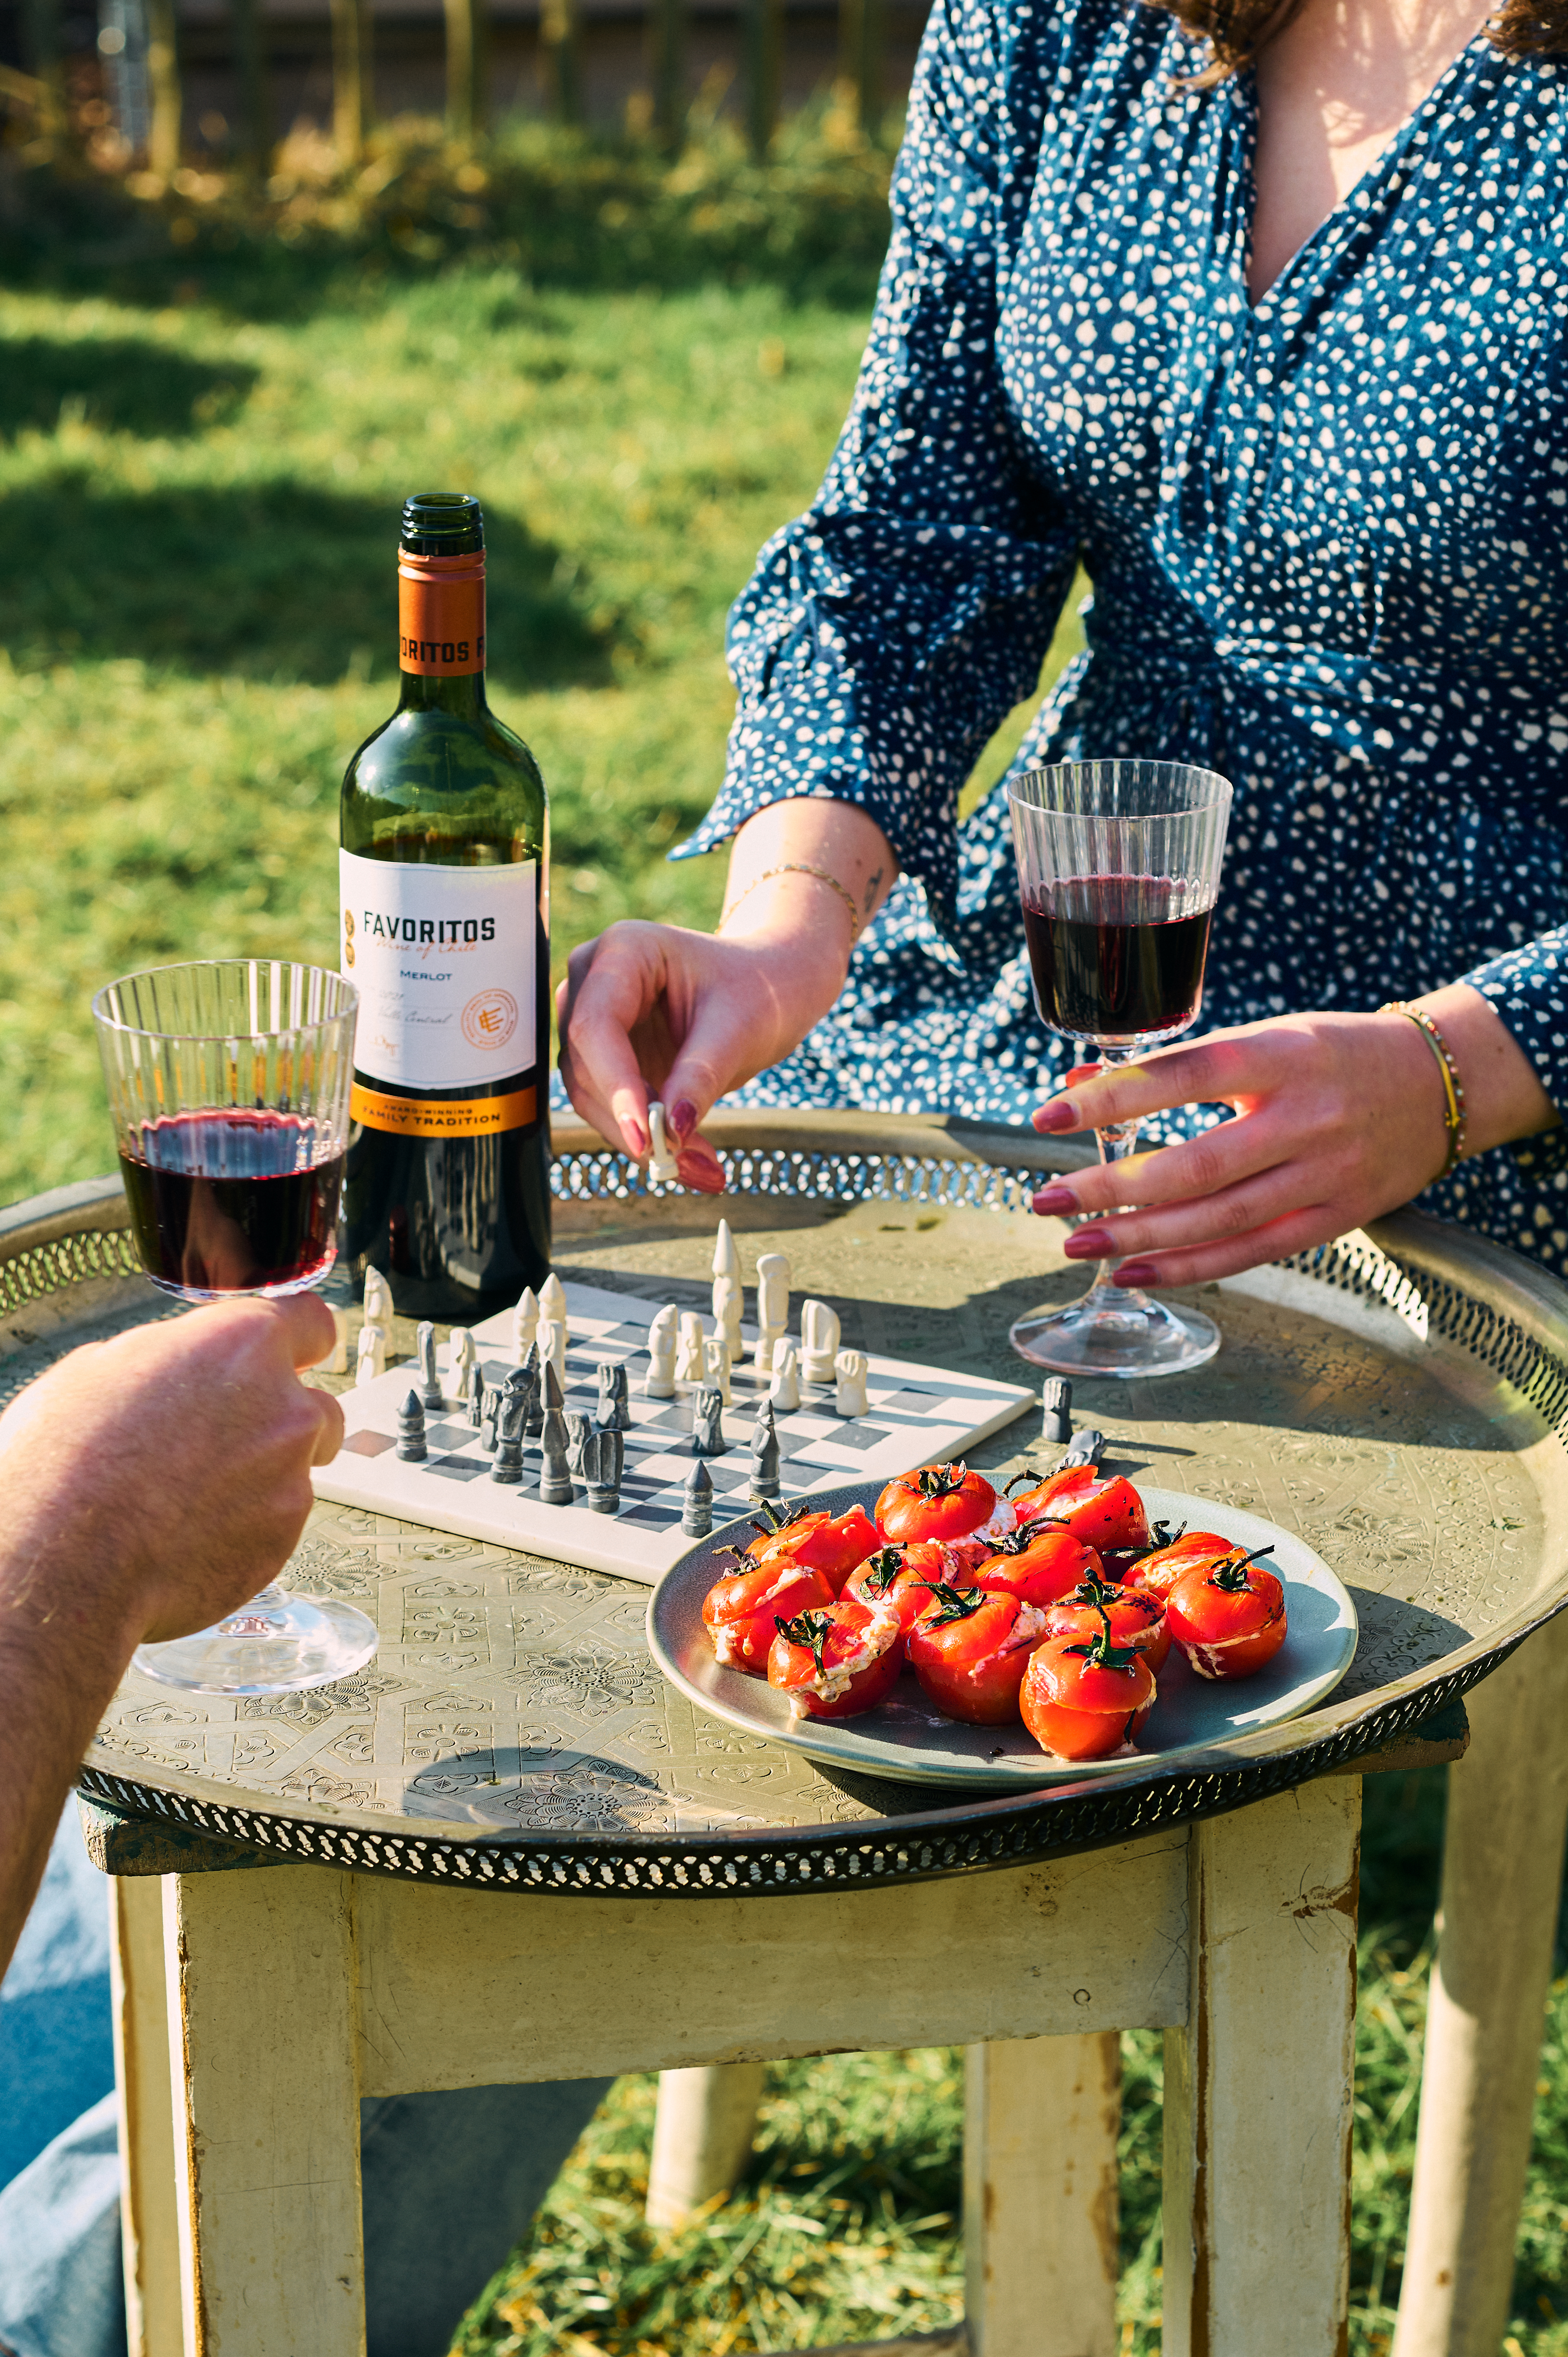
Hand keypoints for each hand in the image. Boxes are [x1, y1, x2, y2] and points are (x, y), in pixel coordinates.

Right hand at [0, 1293, 343, 1654]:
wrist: (62, 1561)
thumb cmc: (66, 1462)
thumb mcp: (103, 1370)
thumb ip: (176, 1359)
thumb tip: (189, 1367)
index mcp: (243, 1347)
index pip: (309, 1323)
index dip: (297, 1341)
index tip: (292, 1355)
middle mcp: (285, 1408)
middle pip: (312, 1407)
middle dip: (277, 1422)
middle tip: (216, 1445)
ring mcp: (290, 1480)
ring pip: (293, 1471)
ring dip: (258, 1478)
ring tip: (184, 1499)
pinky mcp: (282, 1541)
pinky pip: (273, 1526)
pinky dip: (241, 1529)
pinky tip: (184, 1537)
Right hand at [557, 921, 849, 1189]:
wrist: (768, 989)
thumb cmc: (758, 988)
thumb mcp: (739, 1027)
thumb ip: (701, 1075)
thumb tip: (672, 1129)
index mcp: (624, 951)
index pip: (597, 1025)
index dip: (616, 1085)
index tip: (646, 1136)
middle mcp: (595, 981)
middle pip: (585, 1064)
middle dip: (632, 1121)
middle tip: (684, 1162)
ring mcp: (594, 1020)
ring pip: (588, 1093)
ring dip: (638, 1138)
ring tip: (698, 1165)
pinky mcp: (605, 1058)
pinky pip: (607, 1106)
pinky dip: (643, 1136)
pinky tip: (686, 1158)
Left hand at [1027, 988, 1558, 1288]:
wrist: (1441, 1083)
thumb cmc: (1334, 1054)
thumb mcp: (1265, 1037)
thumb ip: (1176, 1064)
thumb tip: (1082, 1083)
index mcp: (1282, 1055)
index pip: (1181, 1077)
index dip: (1110, 1100)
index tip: (1048, 1117)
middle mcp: (1305, 1118)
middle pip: (1193, 1165)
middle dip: (1110, 1187)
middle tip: (1048, 1199)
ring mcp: (1324, 1175)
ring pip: (1217, 1219)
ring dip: (1138, 1237)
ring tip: (1077, 1242)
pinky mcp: (1336, 1218)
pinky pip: (1250, 1252)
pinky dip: (1186, 1268)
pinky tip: (1132, 1272)